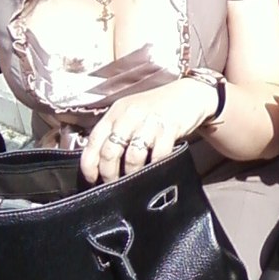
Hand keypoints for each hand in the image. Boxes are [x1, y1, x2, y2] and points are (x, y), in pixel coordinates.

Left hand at [80, 78, 218, 182]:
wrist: (189, 95)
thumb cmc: (156, 108)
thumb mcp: (131, 114)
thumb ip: (116, 131)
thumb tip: (99, 163)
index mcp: (116, 111)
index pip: (94, 140)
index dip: (89, 163)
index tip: (91, 179)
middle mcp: (130, 114)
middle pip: (111, 151)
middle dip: (109, 173)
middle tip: (112, 185)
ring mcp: (150, 121)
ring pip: (132, 157)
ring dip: (131, 174)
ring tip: (132, 181)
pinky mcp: (170, 128)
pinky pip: (158, 156)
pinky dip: (153, 168)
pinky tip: (152, 171)